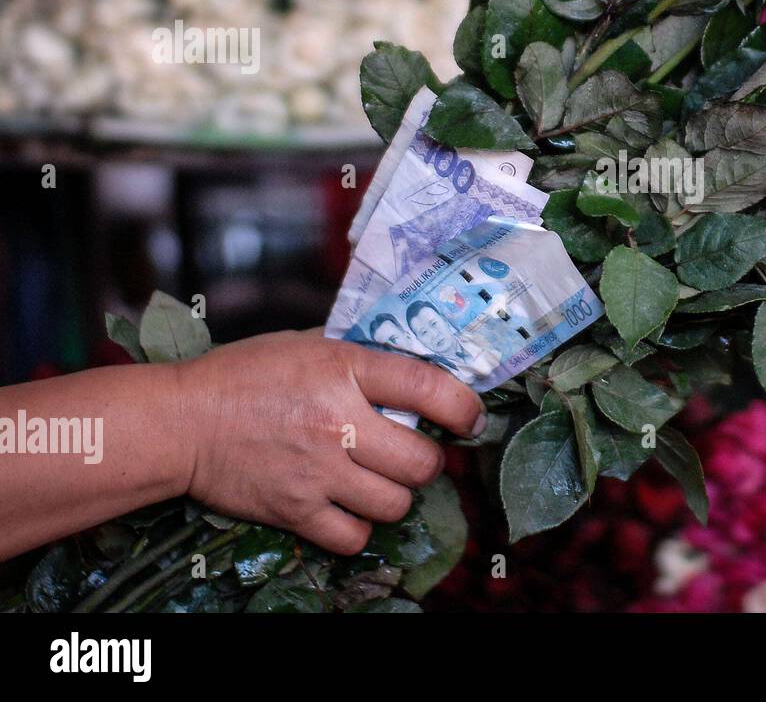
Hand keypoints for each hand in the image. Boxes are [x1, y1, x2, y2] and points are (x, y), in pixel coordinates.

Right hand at [175, 330, 484, 553]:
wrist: (180, 422)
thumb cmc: (242, 375)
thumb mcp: (305, 343)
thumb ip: (356, 354)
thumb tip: (409, 360)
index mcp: (344, 369)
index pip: (428, 387)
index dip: (463, 407)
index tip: (471, 419)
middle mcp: (337, 422)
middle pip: (422, 462)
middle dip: (428, 461)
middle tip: (414, 454)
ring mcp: (318, 471)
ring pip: (396, 503)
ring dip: (396, 495)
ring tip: (379, 480)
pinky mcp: (295, 510)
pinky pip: (355, 537)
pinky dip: (360, 528)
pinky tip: (350, 508)